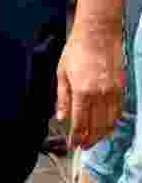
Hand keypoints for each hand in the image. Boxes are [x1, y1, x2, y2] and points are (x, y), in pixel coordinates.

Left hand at [57, 21, 124, 150]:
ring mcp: (113, 92)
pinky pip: (118, 112)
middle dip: (89, 139)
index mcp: (82, 91)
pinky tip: (106, 127)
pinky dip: (112, 123)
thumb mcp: (61, 73)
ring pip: (109, 122)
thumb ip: (62, 97)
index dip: (76, 136)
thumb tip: (60, 117)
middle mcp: (99, 95)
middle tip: (83, 147)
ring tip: (93, 141)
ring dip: (102, 134)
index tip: (72, 145)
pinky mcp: (121, 88)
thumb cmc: (76, 51)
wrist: (98, 35)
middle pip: (96, 126)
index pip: (79, 122)